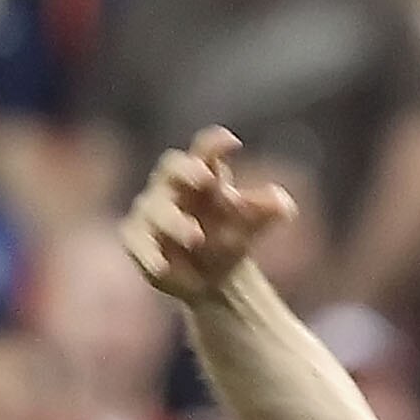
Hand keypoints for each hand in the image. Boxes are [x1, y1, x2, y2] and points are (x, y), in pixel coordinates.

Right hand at [120, 125, 298, 306]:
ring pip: (155, 209)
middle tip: (205, 177)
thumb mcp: (252, 223)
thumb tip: (283, 204)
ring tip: (196, 236)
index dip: (214, 143)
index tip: (232, 142)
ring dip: (174, 221)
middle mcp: (173, 187)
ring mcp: (152, 212)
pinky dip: (148, 254)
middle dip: (186, 171)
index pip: (205, 151)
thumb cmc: (231, 235)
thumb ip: (266, 210)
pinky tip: (163, 266)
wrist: (215, 277)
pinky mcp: (137, 239)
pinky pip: (137, 242)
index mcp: (203, 174)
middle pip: (171, 168)